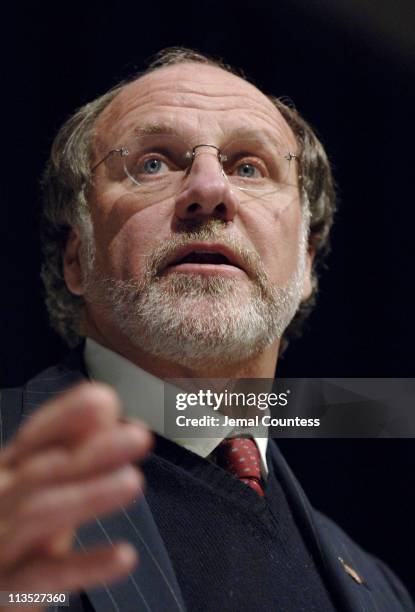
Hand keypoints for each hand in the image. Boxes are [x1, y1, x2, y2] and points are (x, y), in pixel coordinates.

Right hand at [0, 382, 151, 609]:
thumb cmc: (19, 527)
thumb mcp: (42, 483)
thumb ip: (70, 444)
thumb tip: (105, 406)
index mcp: (8, 470)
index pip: (33, 437)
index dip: (66, 417)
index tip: (106, 402)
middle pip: (40, 471)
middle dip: (90, 452)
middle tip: (138, 437)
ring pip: (39, 514)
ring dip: (88, 496)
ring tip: (132, 480)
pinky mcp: (7, 588)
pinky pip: (45, 577)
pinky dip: (85, 567)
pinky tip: (124, 556)